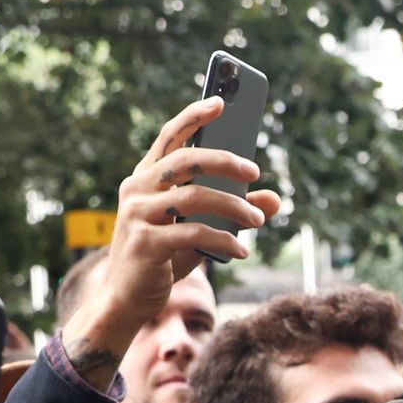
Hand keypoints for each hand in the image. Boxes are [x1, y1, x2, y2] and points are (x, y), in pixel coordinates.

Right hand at [106, 97, 282, 319]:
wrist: (127, 299)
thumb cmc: (163, 259)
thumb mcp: (199, 231)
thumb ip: (233, 212)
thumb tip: (275, 199)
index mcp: (144, 179)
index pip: (170, 137)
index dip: (194, 117)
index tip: (221, 102)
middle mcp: (137, 190)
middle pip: (186, 160)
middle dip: (224, 161)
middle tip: (255, 171)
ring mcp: (137, 215)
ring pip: (195, 197)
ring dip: (234, 207)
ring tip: (259, 219)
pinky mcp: (145, 243)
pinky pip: (195, 233)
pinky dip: (224, 240)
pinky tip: (243, 250)